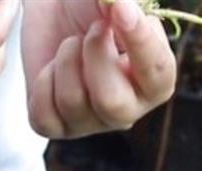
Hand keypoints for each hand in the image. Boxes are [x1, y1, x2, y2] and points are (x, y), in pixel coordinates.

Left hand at [22, 0, 176, 137]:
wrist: (52, 11)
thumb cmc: (91, 7)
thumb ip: (119, 2)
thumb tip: (117, 5)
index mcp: (155, 81)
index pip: (158, 75)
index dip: (141, 42)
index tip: (122, 8)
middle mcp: (127, 109)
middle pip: (112, 103)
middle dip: (96, 57)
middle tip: (92, 30)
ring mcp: (91, 122)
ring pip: (73, 103)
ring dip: (67, 60)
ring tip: (71, 44)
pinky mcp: (56, 126)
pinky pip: (44, 116)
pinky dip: (43, 83)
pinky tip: (52, 67)